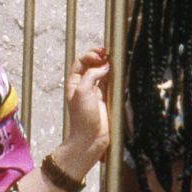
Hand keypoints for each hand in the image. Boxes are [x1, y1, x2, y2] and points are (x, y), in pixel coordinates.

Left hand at [57, 45, 112, 169]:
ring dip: (107, 64)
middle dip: (99, 56)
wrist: (91, 138)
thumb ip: (92, 75)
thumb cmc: (82, 117)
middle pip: (92, 64)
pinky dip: (113, 74)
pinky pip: (110, 82)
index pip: (81, 62)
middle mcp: (84, 85)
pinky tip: (117, 70)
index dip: (90, 56)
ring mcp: (96, 91)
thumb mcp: (82, 92)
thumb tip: (105, 66)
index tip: (99, 57)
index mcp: (74, 82)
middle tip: (107, 54)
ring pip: (101, 72)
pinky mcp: (106, 97)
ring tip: (113, 59)